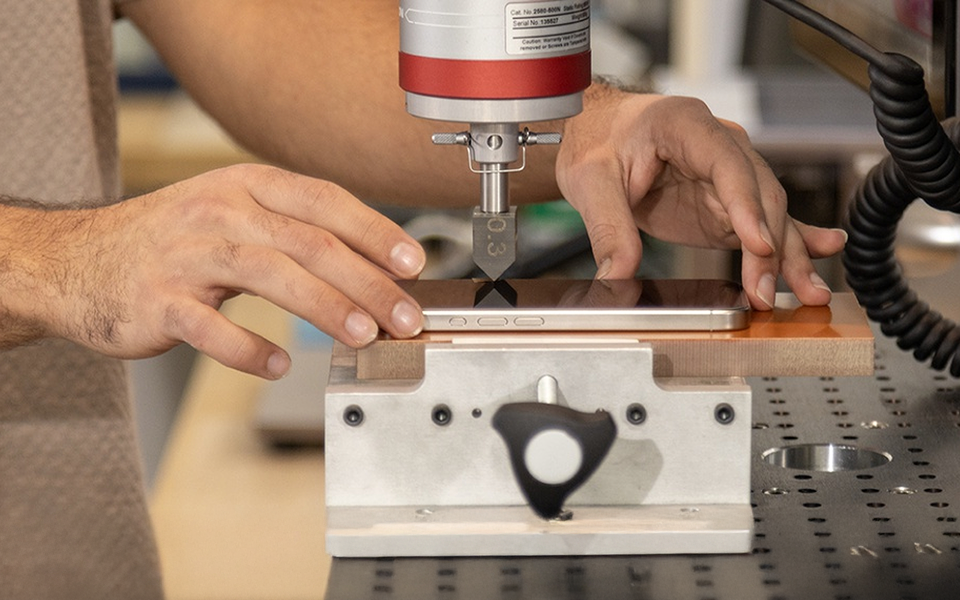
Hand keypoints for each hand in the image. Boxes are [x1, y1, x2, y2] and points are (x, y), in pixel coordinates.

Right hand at [5, 164, 425, 378]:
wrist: (73, 261)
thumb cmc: (170, 242)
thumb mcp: (232, 216)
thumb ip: (293, 236)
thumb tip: (371, 272)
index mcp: (245, 186)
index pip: (324, 202)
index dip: (374, 232)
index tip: (415, 262)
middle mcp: (218, 212)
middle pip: (307, 241)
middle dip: (366, 281)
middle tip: (404, 316)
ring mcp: (184, 255)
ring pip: (267, 274)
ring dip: (324, 306)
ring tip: (363, 335)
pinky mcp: (156, 301)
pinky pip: (208, 326)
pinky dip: (247, 347)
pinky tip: (278, 364)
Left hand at [556, 89, 846, 309]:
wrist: (595, 133)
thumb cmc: (596, 140)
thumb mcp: (590, 180)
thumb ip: (607, 226)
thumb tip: (617, 274)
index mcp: (685, 124)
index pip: (727, 165)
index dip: (746, 205)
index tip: (758, 244)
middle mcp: (718, 145)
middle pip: (758, 194)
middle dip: (769, 247)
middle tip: (764, 291)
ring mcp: (728, 175)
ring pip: (770, 213)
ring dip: (790, 254)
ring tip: (809, 292)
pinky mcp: (725, 204)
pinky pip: (764, 222)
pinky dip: (793, 242)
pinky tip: (824, 253)